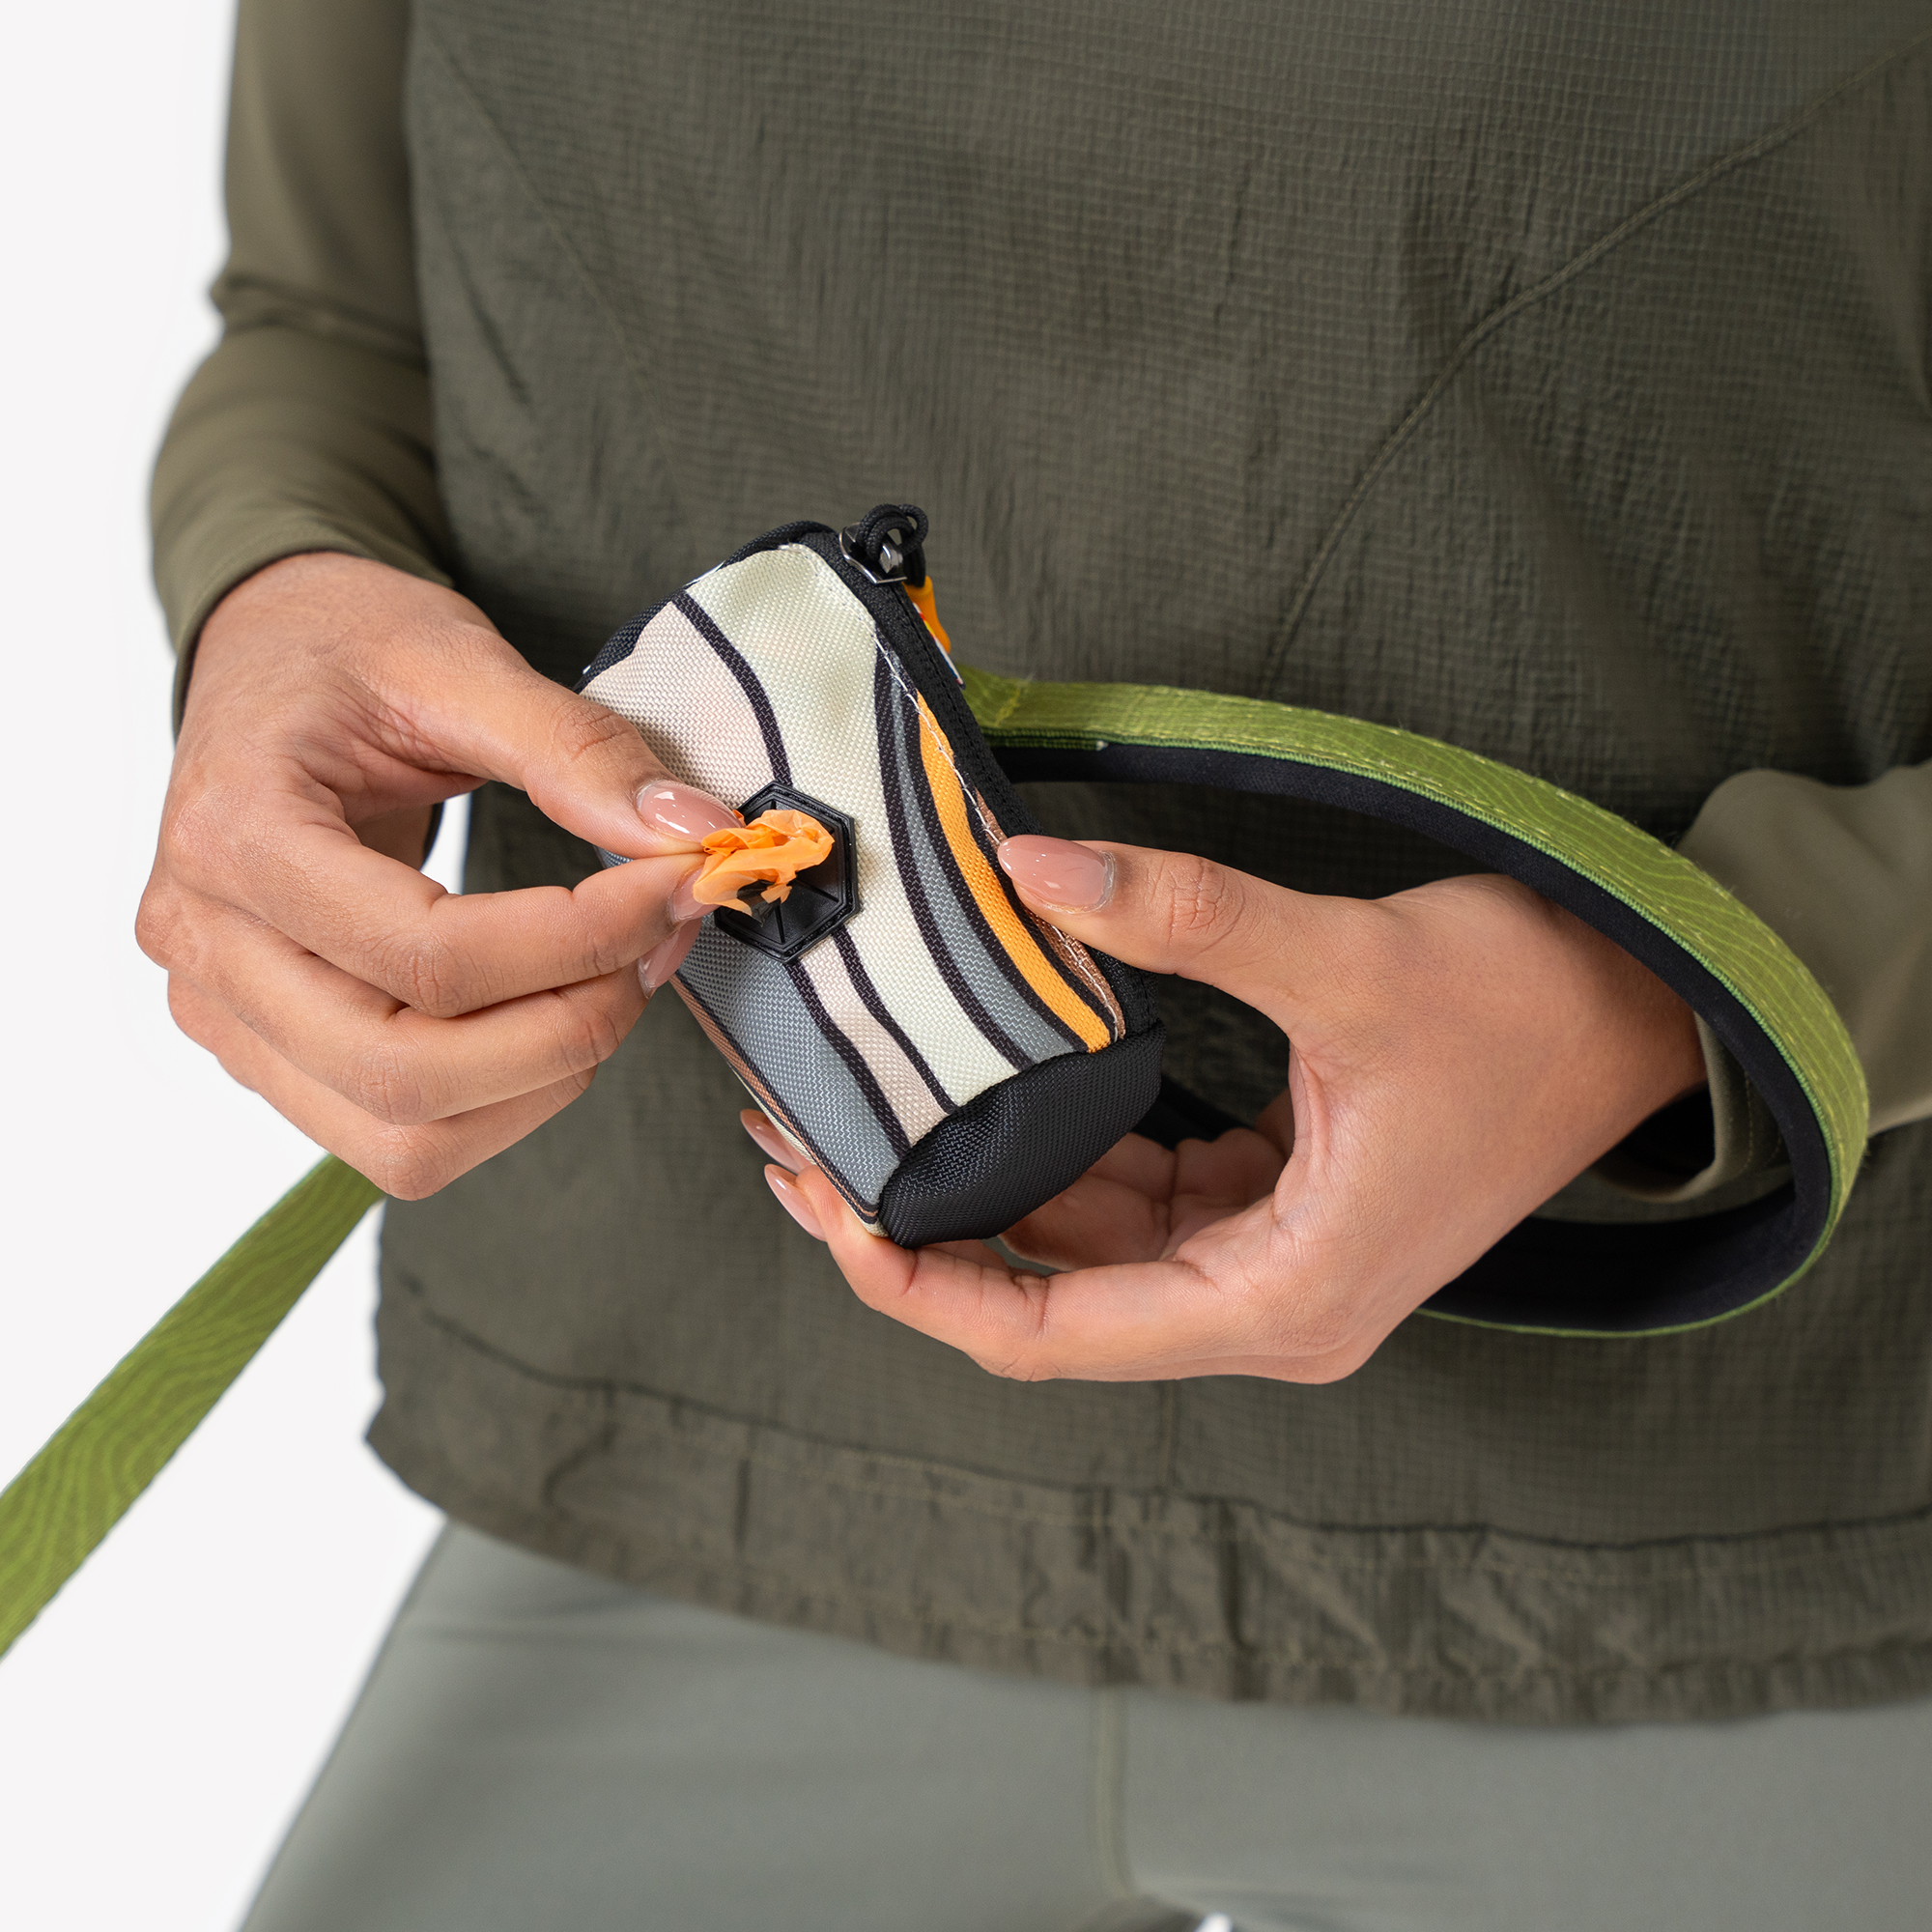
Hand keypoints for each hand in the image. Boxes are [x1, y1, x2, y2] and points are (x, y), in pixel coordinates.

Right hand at [138, 552, 737, 1196]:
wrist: (264, 652)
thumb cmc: (344, 646)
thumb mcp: (455, 657)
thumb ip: (574, 747)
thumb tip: (690, 832)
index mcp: (232, 834)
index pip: (426, 953)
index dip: (581, 939)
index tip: (677, 880)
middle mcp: (204, 945)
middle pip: (406, 1072)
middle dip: (572, 1026)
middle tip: (659, 940)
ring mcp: (222, 1016)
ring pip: (403, 1138)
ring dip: (544, 1080)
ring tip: (617, 981)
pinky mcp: (264, 1052)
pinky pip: (397, 1139)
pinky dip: (504, 1103)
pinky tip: (556, 1014)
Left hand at [756, 837, 1705, 1382]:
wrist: (1642, 1013)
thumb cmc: (1529, 1012)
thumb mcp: (1348, 961)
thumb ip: (1182, 916)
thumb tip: (1029, 870)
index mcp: (1278, 1303)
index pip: (1051, 1335)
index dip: (921, 1287)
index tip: (823, 1211)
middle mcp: (1266, 1309)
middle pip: (1049, 1299)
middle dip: (926, 1229)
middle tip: (806, 1143)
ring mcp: (1268, 1261)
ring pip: (1085, 1248)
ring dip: (986, 1185)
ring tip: (872, 1109)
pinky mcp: (1274, 1210)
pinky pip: (1136, 1200)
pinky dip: (1063, 1149)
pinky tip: (996, 1085)